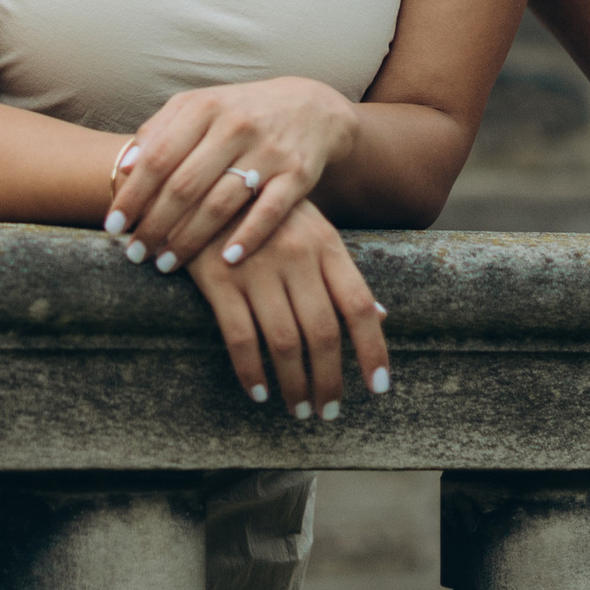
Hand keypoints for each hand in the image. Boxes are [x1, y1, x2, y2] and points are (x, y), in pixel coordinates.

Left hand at [102, 77, 354, 274]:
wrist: (309, 108)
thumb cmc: (239, 113)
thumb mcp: (200, 108)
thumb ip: (161, 131)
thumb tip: (125, 166)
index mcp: (205, 107)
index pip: (158, 155)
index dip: (133, 194)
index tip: (113, 226)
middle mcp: (235, 126)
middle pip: (185, 185)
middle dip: (154, 225)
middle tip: (135, 255)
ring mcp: (268, 150)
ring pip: (220, 203)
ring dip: (189, 240)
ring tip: (165, 264)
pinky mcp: (297, 174)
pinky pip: (268, 213)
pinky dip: (247, 238)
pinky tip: (225, 262)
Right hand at [188, 196, 388, 420]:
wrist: (208, 179)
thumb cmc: (266, 212)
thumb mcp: (311, 229)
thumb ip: (341, 273)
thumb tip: (381, 316)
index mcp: (325, 242)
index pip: (359, 305)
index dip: (372, 350)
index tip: (378, 387)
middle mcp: (296, 255)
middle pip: (323, 332)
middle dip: (329, 381)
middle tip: (328, 410)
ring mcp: (257, 266)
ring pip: (285, 342)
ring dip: (294, 385)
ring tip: (298, 408)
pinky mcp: (219, 279)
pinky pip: (241, 338)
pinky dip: (251, 372)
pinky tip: (258, 391)